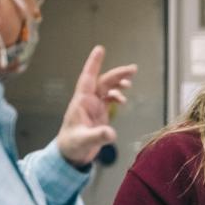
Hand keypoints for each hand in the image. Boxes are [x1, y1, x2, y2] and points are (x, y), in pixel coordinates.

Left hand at [56, 45, 136, 166]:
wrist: (70, 155)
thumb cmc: (72, 146)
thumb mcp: (84, 141)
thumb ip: (98, 136)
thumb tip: (112, 133)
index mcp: (81, 102)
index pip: (88, 78)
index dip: (94, 64)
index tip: (100, 49)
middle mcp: (88, 101)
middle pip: (103, 81)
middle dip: (117, 74)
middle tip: (133, 69)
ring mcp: (94, 107)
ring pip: (107, 88)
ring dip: (119, 83)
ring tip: (130, 82)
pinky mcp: (99, 114)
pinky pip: (109, 99)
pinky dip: (118, 96)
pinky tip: (123, 100)